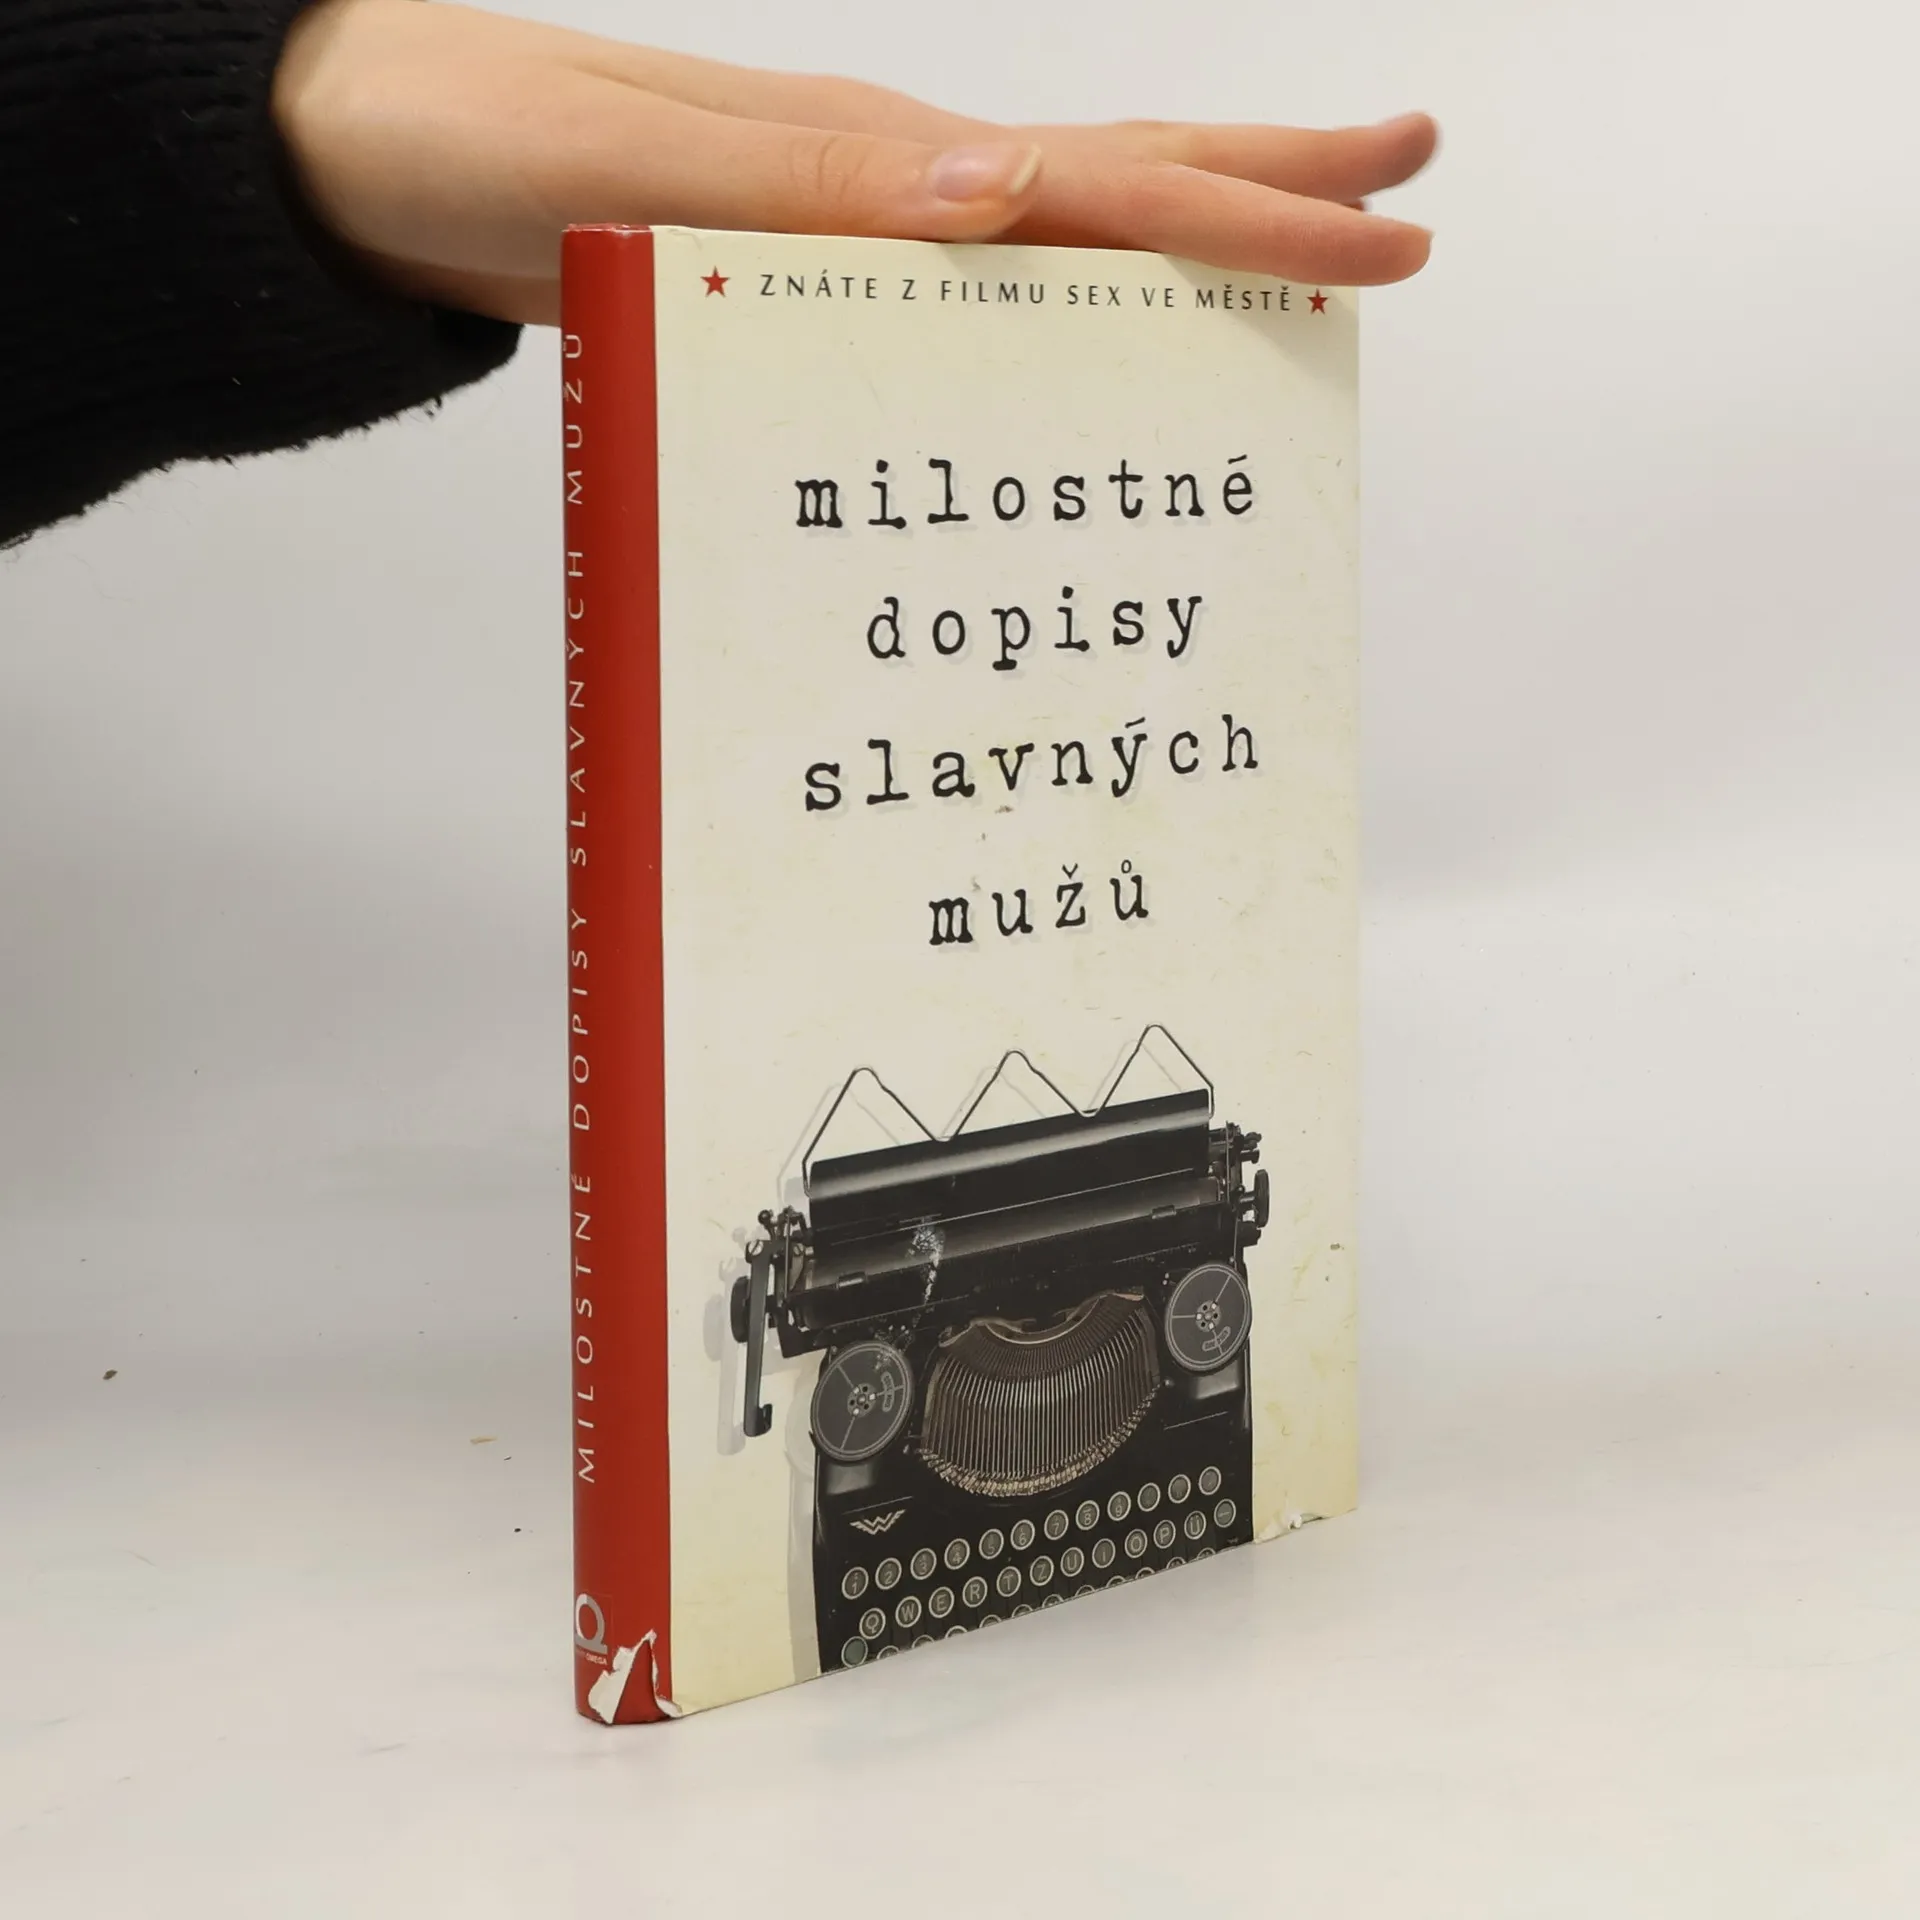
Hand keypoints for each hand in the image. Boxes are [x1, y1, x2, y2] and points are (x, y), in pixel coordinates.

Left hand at [273, 0, 1436, 325]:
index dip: (1248, 215)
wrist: (348, 160)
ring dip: (1176, 239)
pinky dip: (1049, 307)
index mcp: (867, 158)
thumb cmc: (465, 158)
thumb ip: (807, 190)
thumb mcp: (629, 176)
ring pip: (1050, 228)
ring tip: (1279, 248)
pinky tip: (1069, 331)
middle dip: (1265, 185)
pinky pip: (961, 291)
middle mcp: (877, 176)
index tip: (1385, 240)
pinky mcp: (789, 264)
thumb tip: (1001, 195)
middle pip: (1112, 175)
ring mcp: (839, 217)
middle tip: (1405, 185)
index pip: (1099, 186)